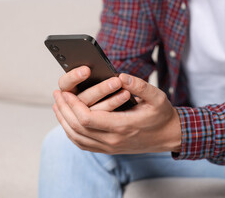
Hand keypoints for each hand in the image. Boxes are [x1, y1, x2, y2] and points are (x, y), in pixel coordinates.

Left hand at [53, 73, 181, 153]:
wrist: (168, 136)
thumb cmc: (161, 115)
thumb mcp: (157, 97)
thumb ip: (140, 86)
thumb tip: (121, 76)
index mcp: (123, 126)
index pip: (87, 119)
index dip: (72, 105)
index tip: (66, 92)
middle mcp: (113, 140)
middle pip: (77, 128)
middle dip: (63, 110)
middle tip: (57, 95)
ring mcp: (109, 147)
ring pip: (77, 138)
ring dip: (63, 121)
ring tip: (57, 106)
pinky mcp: (108, 149)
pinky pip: (83, 143)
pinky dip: (71, 132)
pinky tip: (67, 120)